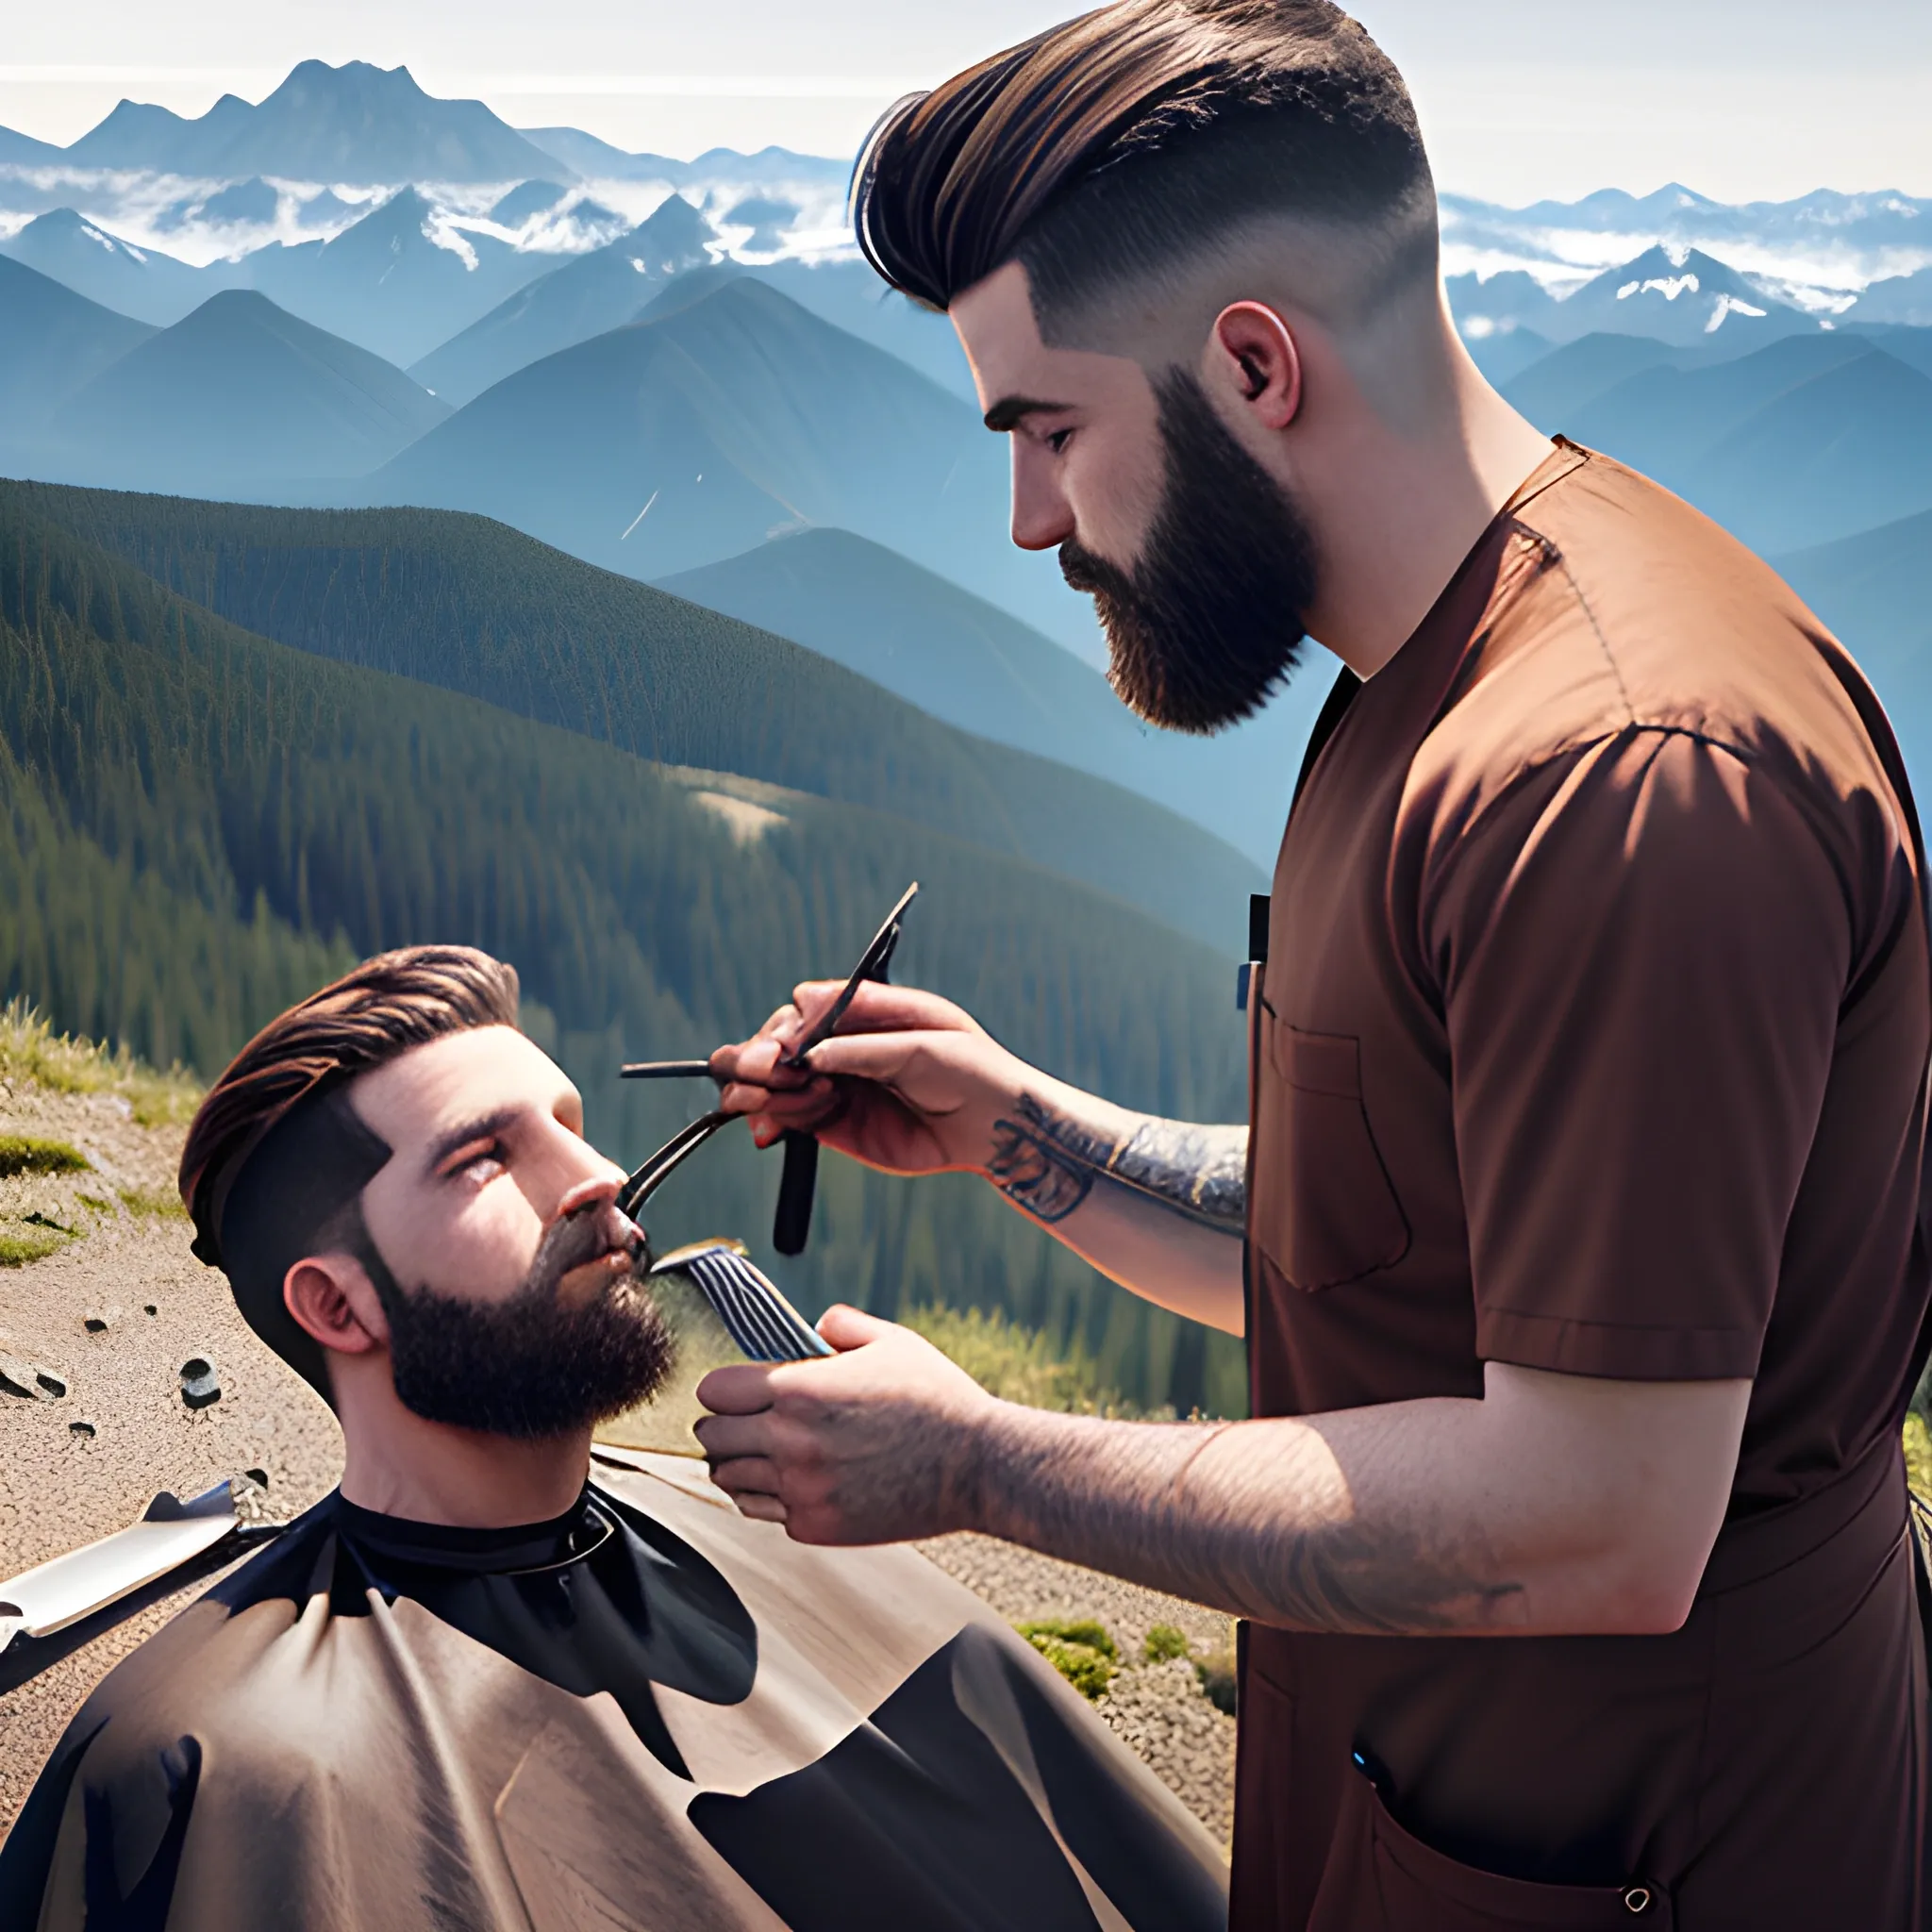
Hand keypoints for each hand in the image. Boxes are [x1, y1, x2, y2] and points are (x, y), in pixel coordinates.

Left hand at [694, 1306, 1002, 1542]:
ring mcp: (801, 1488)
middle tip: (738, 1424)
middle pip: (712, 1438)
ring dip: (738, 1465)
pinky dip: (770, 1498)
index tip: (733, 1391)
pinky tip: (791, 1482)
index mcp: (800, 1390)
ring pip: (730, 1480)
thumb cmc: (936, 1398)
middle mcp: (789, 1442)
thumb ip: (840, 1324)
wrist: (976, 1464)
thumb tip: (812, 1326)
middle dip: (722, 1427)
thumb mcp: (891, 1340)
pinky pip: (765, 1512)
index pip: (715, 1392)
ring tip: (757, 1455)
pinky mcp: (816, 1525)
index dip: (721, 1388)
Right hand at [708, 982, 1029, 1177]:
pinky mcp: (830, 1122)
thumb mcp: (920, 1046)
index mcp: (860, 1012)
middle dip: (756, 1057)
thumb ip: (860, 1048)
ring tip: (771, 1104)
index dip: (785, 1029)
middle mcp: (838, 1044)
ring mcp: (831, 1083)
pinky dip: (770, 1120)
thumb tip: (801, 1046)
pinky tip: (770, 1128)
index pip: (801, 1010)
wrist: (992, 1127)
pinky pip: (785, 1117)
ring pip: (769, 1081)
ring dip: (758, 1091)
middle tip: (762, 1075)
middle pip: (773, 1042)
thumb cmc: (969, 1069)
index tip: (784, 1051)